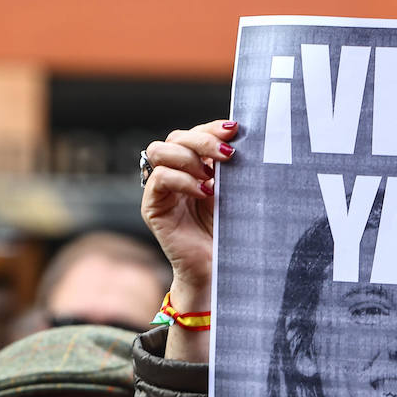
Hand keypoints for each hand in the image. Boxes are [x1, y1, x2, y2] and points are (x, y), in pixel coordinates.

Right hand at [141, 120, 235, 361]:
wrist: (221, 269)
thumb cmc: (232, 231)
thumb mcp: (236, 192)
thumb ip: (232, 167)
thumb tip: (244, 136)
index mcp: (193, 166)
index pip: (193, 133)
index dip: (211, 127)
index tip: (235, 129)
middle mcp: (174, 174)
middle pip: (175, 137)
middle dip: (202, 139)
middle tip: (227, 154)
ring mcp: (161, 190)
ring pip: (159, 150)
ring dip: (188, 157)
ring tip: (212, 178)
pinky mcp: (153, 208)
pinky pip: (158, 179)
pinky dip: (182, 180)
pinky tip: (204, 192)